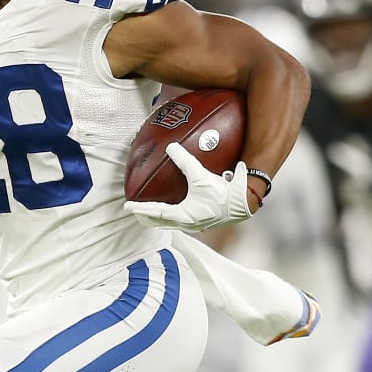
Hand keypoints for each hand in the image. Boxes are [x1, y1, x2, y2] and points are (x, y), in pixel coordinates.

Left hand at [125, 143, 254, 231]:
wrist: (245, 202)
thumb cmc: (223, 192)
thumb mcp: (200, 175)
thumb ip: (184, 160)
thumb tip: (170, 146)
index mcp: (184, 215)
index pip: (155, 213)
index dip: (140, 209)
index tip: (127, 206)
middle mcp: (189, 223)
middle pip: (161, 223)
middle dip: (148, 218)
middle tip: (136, 213)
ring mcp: (198, 225)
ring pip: (173, 224)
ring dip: (161, 219)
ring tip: (154, 213)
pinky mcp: (207, 221)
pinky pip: (185, 220)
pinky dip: (175, 216)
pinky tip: (181, 207)